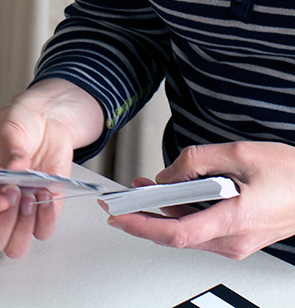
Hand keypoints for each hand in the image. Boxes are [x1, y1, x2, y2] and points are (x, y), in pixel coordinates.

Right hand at [0, 79, 103, 257]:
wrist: (46, 121)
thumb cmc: (19, 123)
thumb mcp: (9, 129)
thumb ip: (11, 149)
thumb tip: (16, 169)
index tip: (4, 196)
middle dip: (5, 224)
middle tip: (17, 197)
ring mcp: (21, 208)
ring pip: (16, 245)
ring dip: (25, 227)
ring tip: (32, 196)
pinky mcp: (43, 210)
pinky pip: (43, 232)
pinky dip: (46, 219)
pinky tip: (45, 193)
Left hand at [104, 141, 294, 258]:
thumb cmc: (289, 173)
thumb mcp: (238, 153)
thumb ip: (196, 161)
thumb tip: (166, 174)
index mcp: (235, 220)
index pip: (178, 233)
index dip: (142, 225)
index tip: (118, 215)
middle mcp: (235, 240)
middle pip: (177, 236)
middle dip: (143, 217)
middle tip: (120, 200)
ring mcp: (237, 242)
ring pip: (187, 233)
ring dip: (160, 213)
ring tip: (141, 188)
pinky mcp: (237, 237)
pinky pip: (200, 229)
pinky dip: (179, 213)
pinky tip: (169, 195)